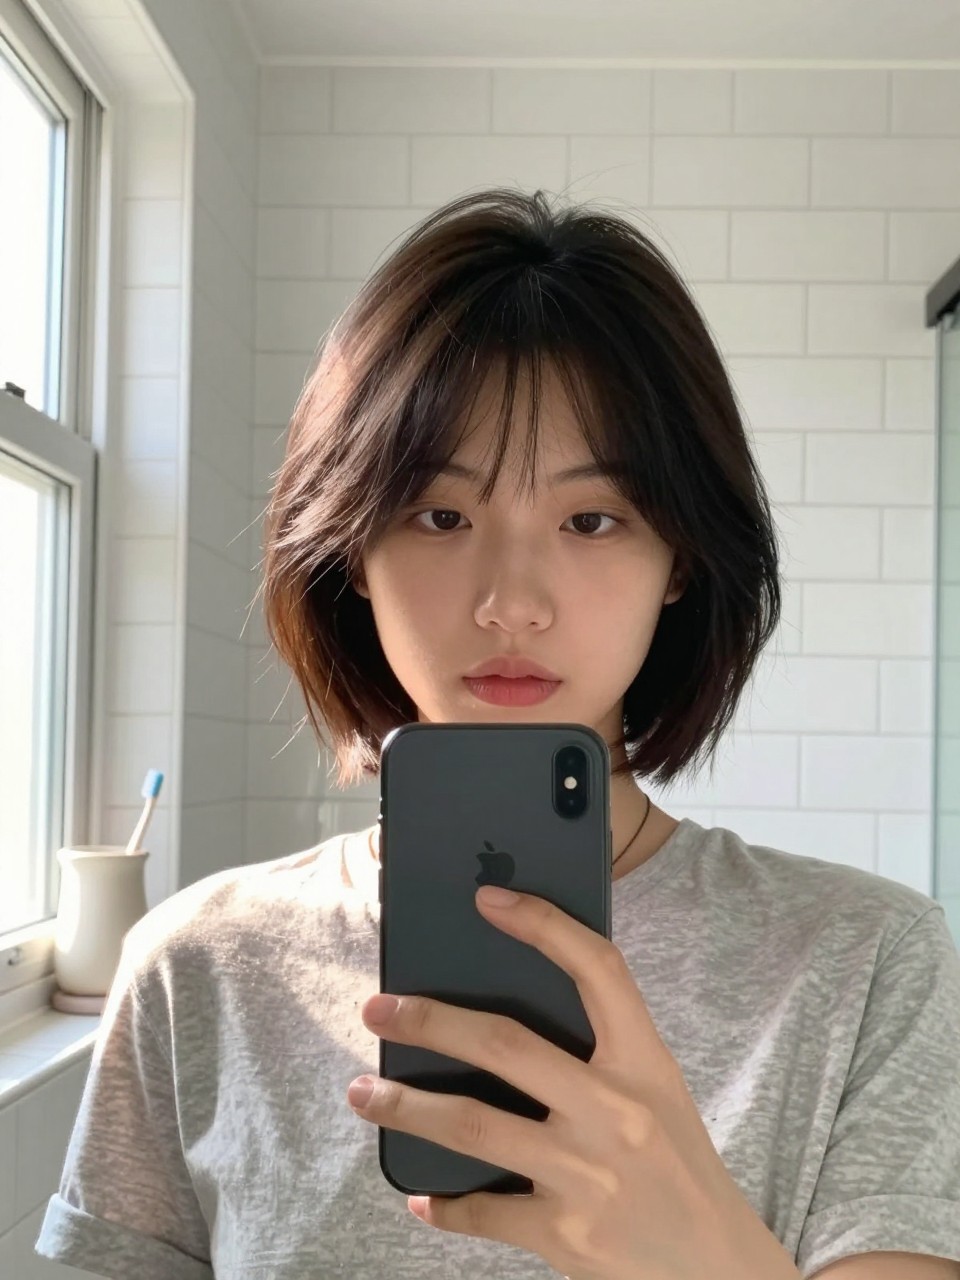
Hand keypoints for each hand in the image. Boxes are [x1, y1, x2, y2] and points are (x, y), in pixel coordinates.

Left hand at [347, 885, 798, 1279]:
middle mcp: (615, 1110)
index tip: (488, 898)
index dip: (542, 925)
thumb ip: (600, 1055)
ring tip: (363, 1091)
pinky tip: (420, 1197)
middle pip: (506, 1044)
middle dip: (431, 1020)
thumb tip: (502, 1022)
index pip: (598, 969)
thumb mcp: (658, 1095)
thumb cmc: (681, 1170)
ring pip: (471, 1125)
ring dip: (405, 1105)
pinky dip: (443, 1206)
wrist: (723, 1274)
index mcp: (645, 1063)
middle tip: (378, 1008)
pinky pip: (483, 1212)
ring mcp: (587, 1174)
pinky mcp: (566, 1235)